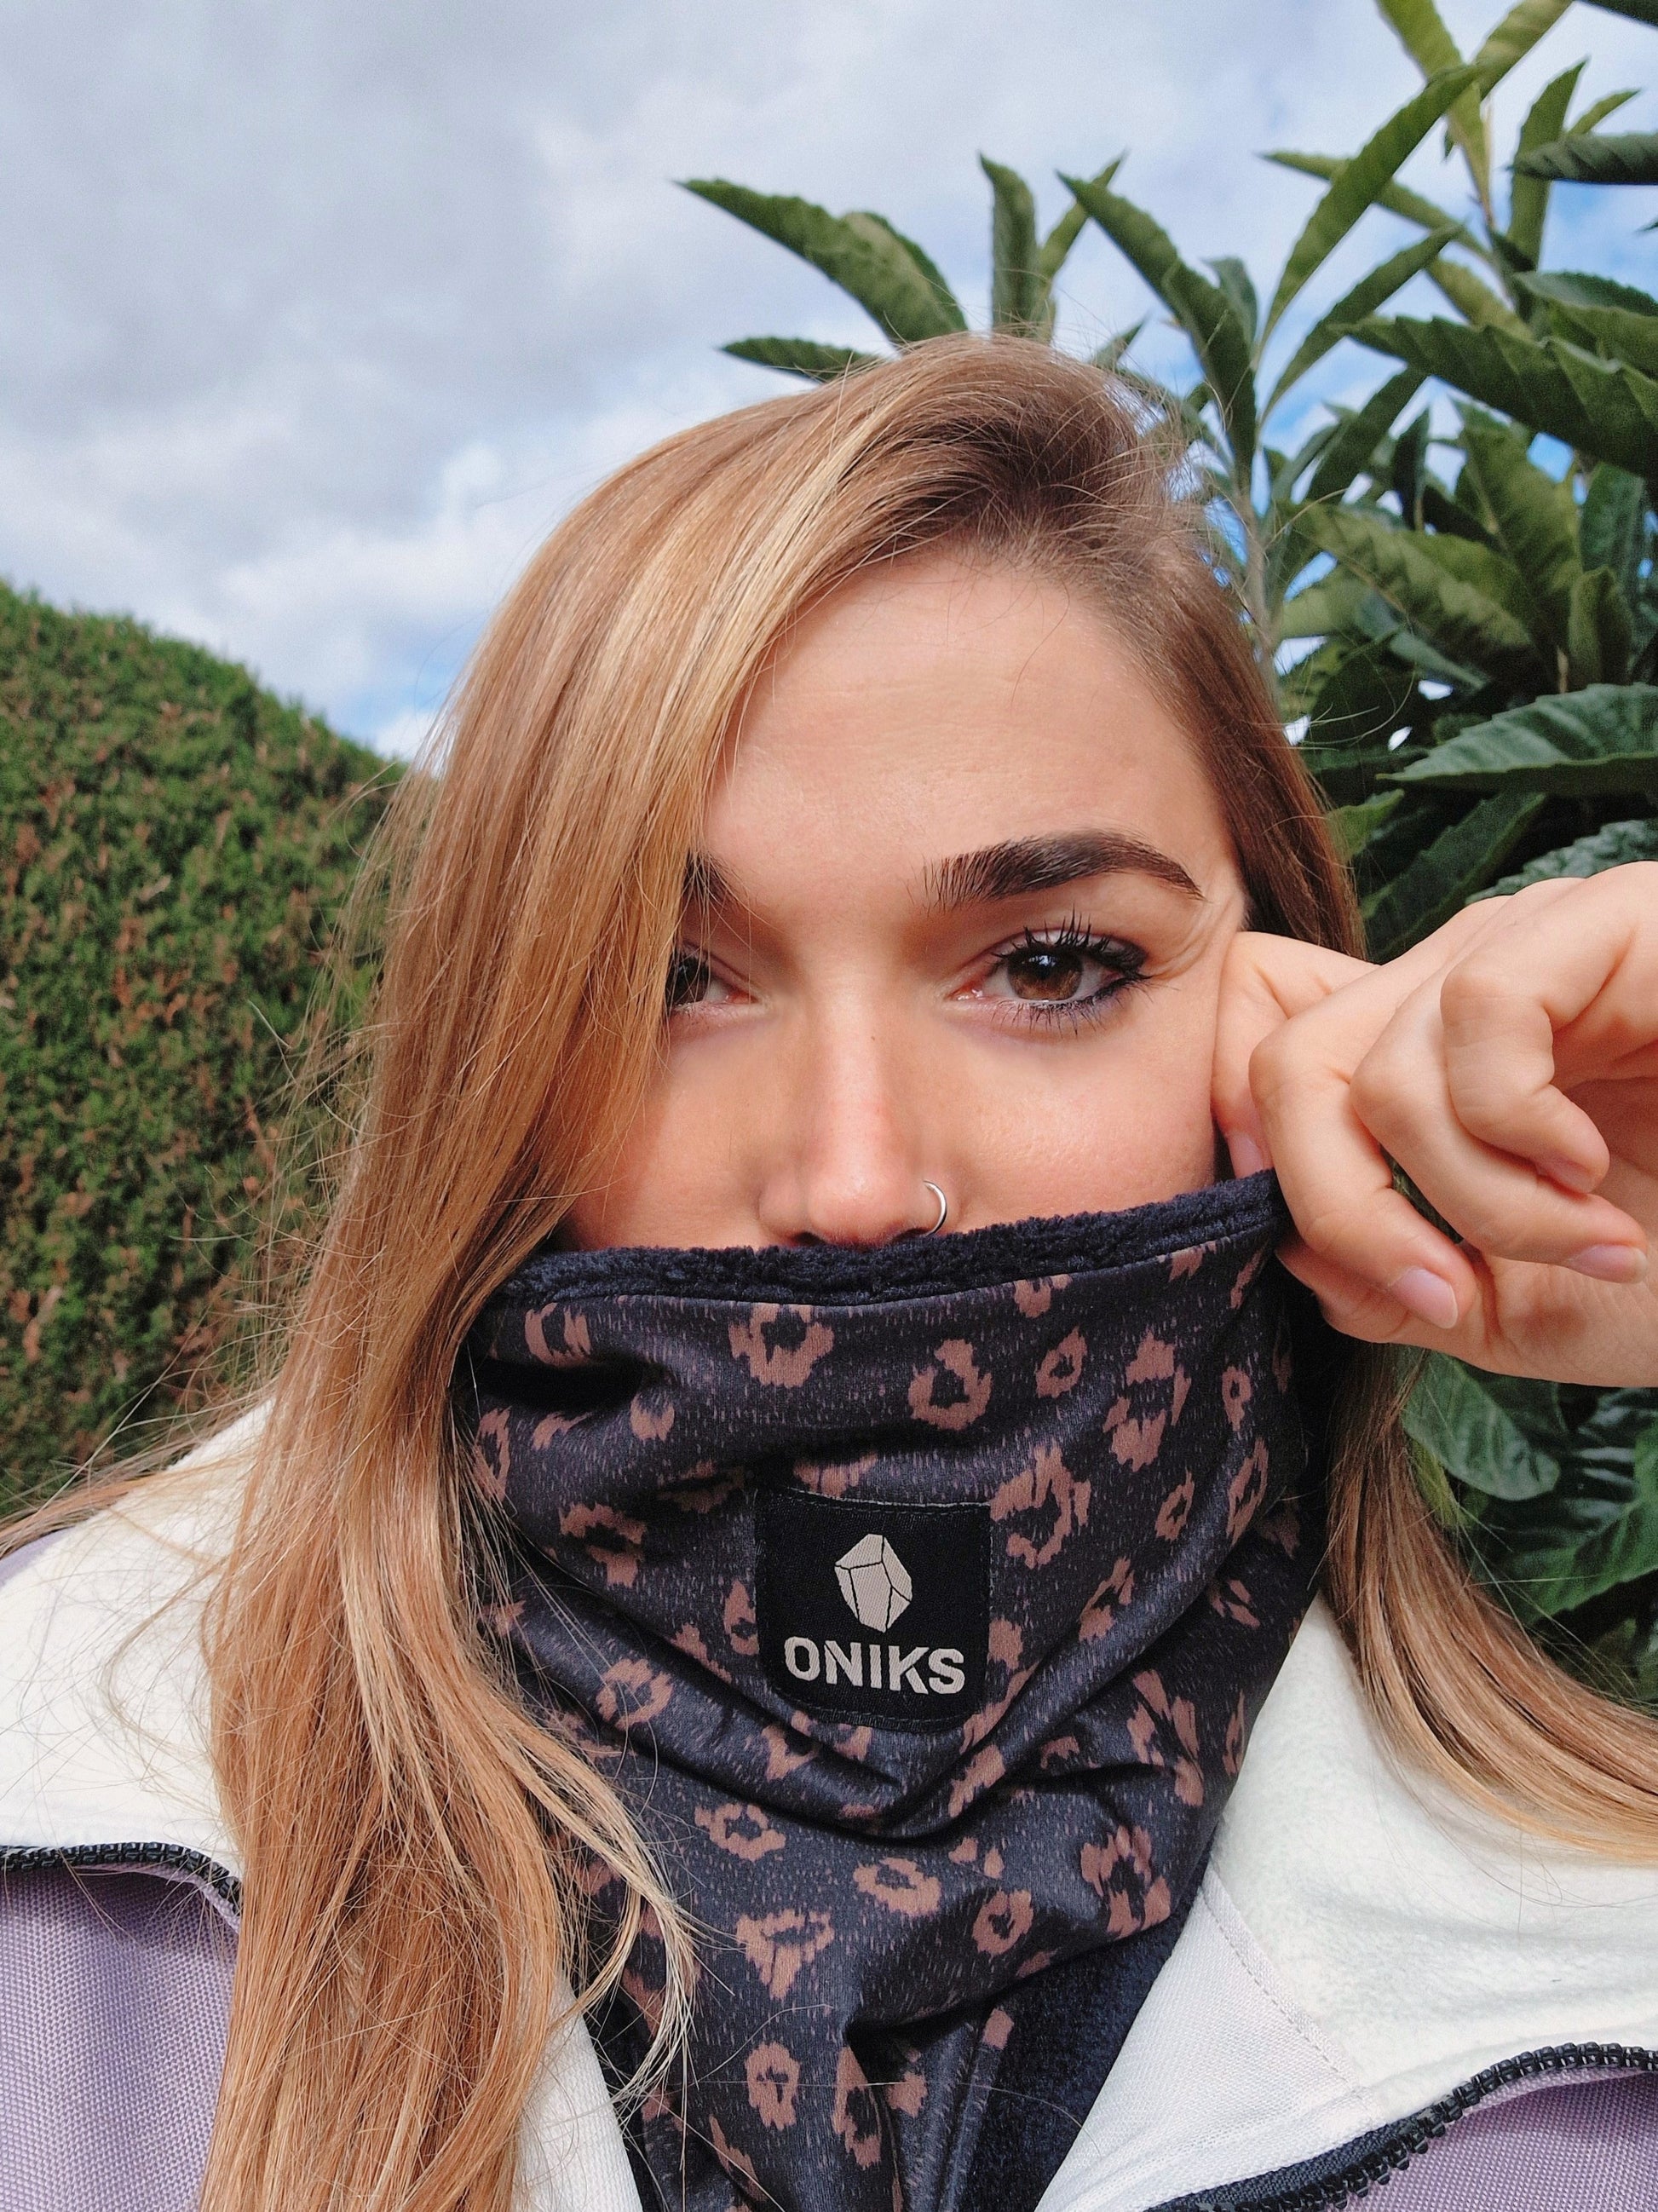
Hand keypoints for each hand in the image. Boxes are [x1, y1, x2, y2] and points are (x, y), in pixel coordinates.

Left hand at [1211, 865, 1657, 1385]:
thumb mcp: (1523, 1306)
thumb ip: (1398, 1282)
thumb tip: (1287, 1249)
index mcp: (1425, 1061)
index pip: (1261, 1053)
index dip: (1255, 1153)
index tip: (1351, 1266)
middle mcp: (1453, 990)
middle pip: (1281, 1067)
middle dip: (1341, 1208)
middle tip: (1445, 1294)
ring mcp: (1521, 948)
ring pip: (1377, 1072)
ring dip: (1477, 1204)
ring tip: (1588, 1239)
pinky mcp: (1595, 925)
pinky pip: (1477, 1025)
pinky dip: (1523, 1138)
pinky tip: (1597, 1167)